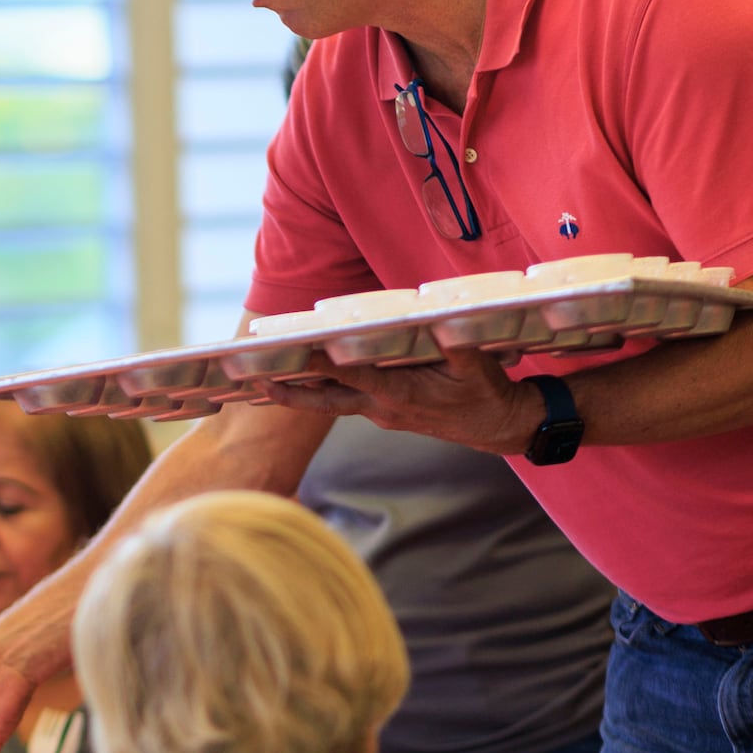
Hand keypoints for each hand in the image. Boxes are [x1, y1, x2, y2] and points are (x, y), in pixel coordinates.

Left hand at [269, 346, 541, 455]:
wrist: (500, 428)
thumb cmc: (488, 394)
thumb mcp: (477, 367)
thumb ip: (454, 347)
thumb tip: (439, 324)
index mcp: (400, 395)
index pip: (352, 377)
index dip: (322, 366)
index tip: (293, 356)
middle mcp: (383, 408)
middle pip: (325, 400)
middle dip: (289, 392)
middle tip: (252, 383)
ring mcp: (381, 413)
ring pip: (330, 404)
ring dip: (297, 394)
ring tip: (259, 383)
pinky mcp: (384, 413)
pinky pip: (344, 403)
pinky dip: (319, 394)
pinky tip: (299, 384)